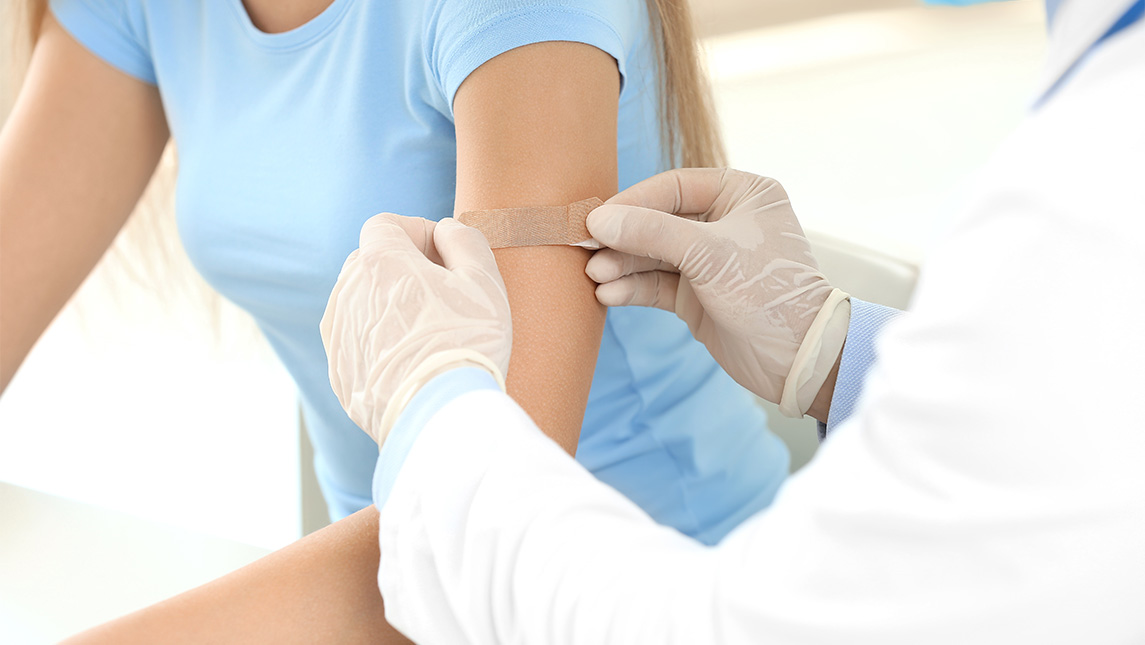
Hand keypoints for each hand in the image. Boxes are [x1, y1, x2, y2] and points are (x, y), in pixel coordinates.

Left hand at [321, 214, 511, 445]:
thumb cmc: (466, 342)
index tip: (444, 254)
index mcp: (378, 261)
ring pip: (362, 303)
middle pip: (370, 262)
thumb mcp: (484, 280)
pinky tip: (414, 361)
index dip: (417, 231)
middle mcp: (346, 292)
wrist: (439, 416)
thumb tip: (446, 231)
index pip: (385, 224)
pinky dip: (381, 342)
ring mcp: (338, 335)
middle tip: (444, 292)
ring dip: (390, 305)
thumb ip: (465, 241)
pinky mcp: (339, 372)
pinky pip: (358, 342)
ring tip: (430, 332)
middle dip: (403, 267)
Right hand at [585, 168, 849, 416]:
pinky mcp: (698, 296)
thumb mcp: (709, 254)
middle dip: (623, 237)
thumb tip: (598, 220)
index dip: (633, 202)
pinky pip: (657, 284)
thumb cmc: (768, 292)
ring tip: (594, 276)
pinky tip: (608, 294)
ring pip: (654, 255)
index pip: (674, 187)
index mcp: (743, 193)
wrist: (799, 359)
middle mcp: (725, 222)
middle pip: (658, 221)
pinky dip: (633, 287)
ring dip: (623, 265)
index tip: (597, 219)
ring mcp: (710, 261)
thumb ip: (651, 233)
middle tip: (584, 248)